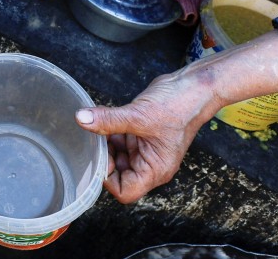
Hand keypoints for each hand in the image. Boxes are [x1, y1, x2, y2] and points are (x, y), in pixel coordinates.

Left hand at [75, 70, 209, 203]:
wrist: (194, 86)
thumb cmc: (179, 106)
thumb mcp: (139, 116)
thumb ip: (109, 120)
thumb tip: (82, 119)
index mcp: (155, 170)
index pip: (125, 191)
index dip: (108, 180)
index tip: (99, 158)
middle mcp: (150, 163)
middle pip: (119, 174)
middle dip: (105, 158)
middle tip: (95, 140)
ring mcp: (146, 149)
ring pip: (117, 156)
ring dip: (106, 144)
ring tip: (99, 127)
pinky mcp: (141, 134)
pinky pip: (120, 139)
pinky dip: (110, 132)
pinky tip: (105, 119)